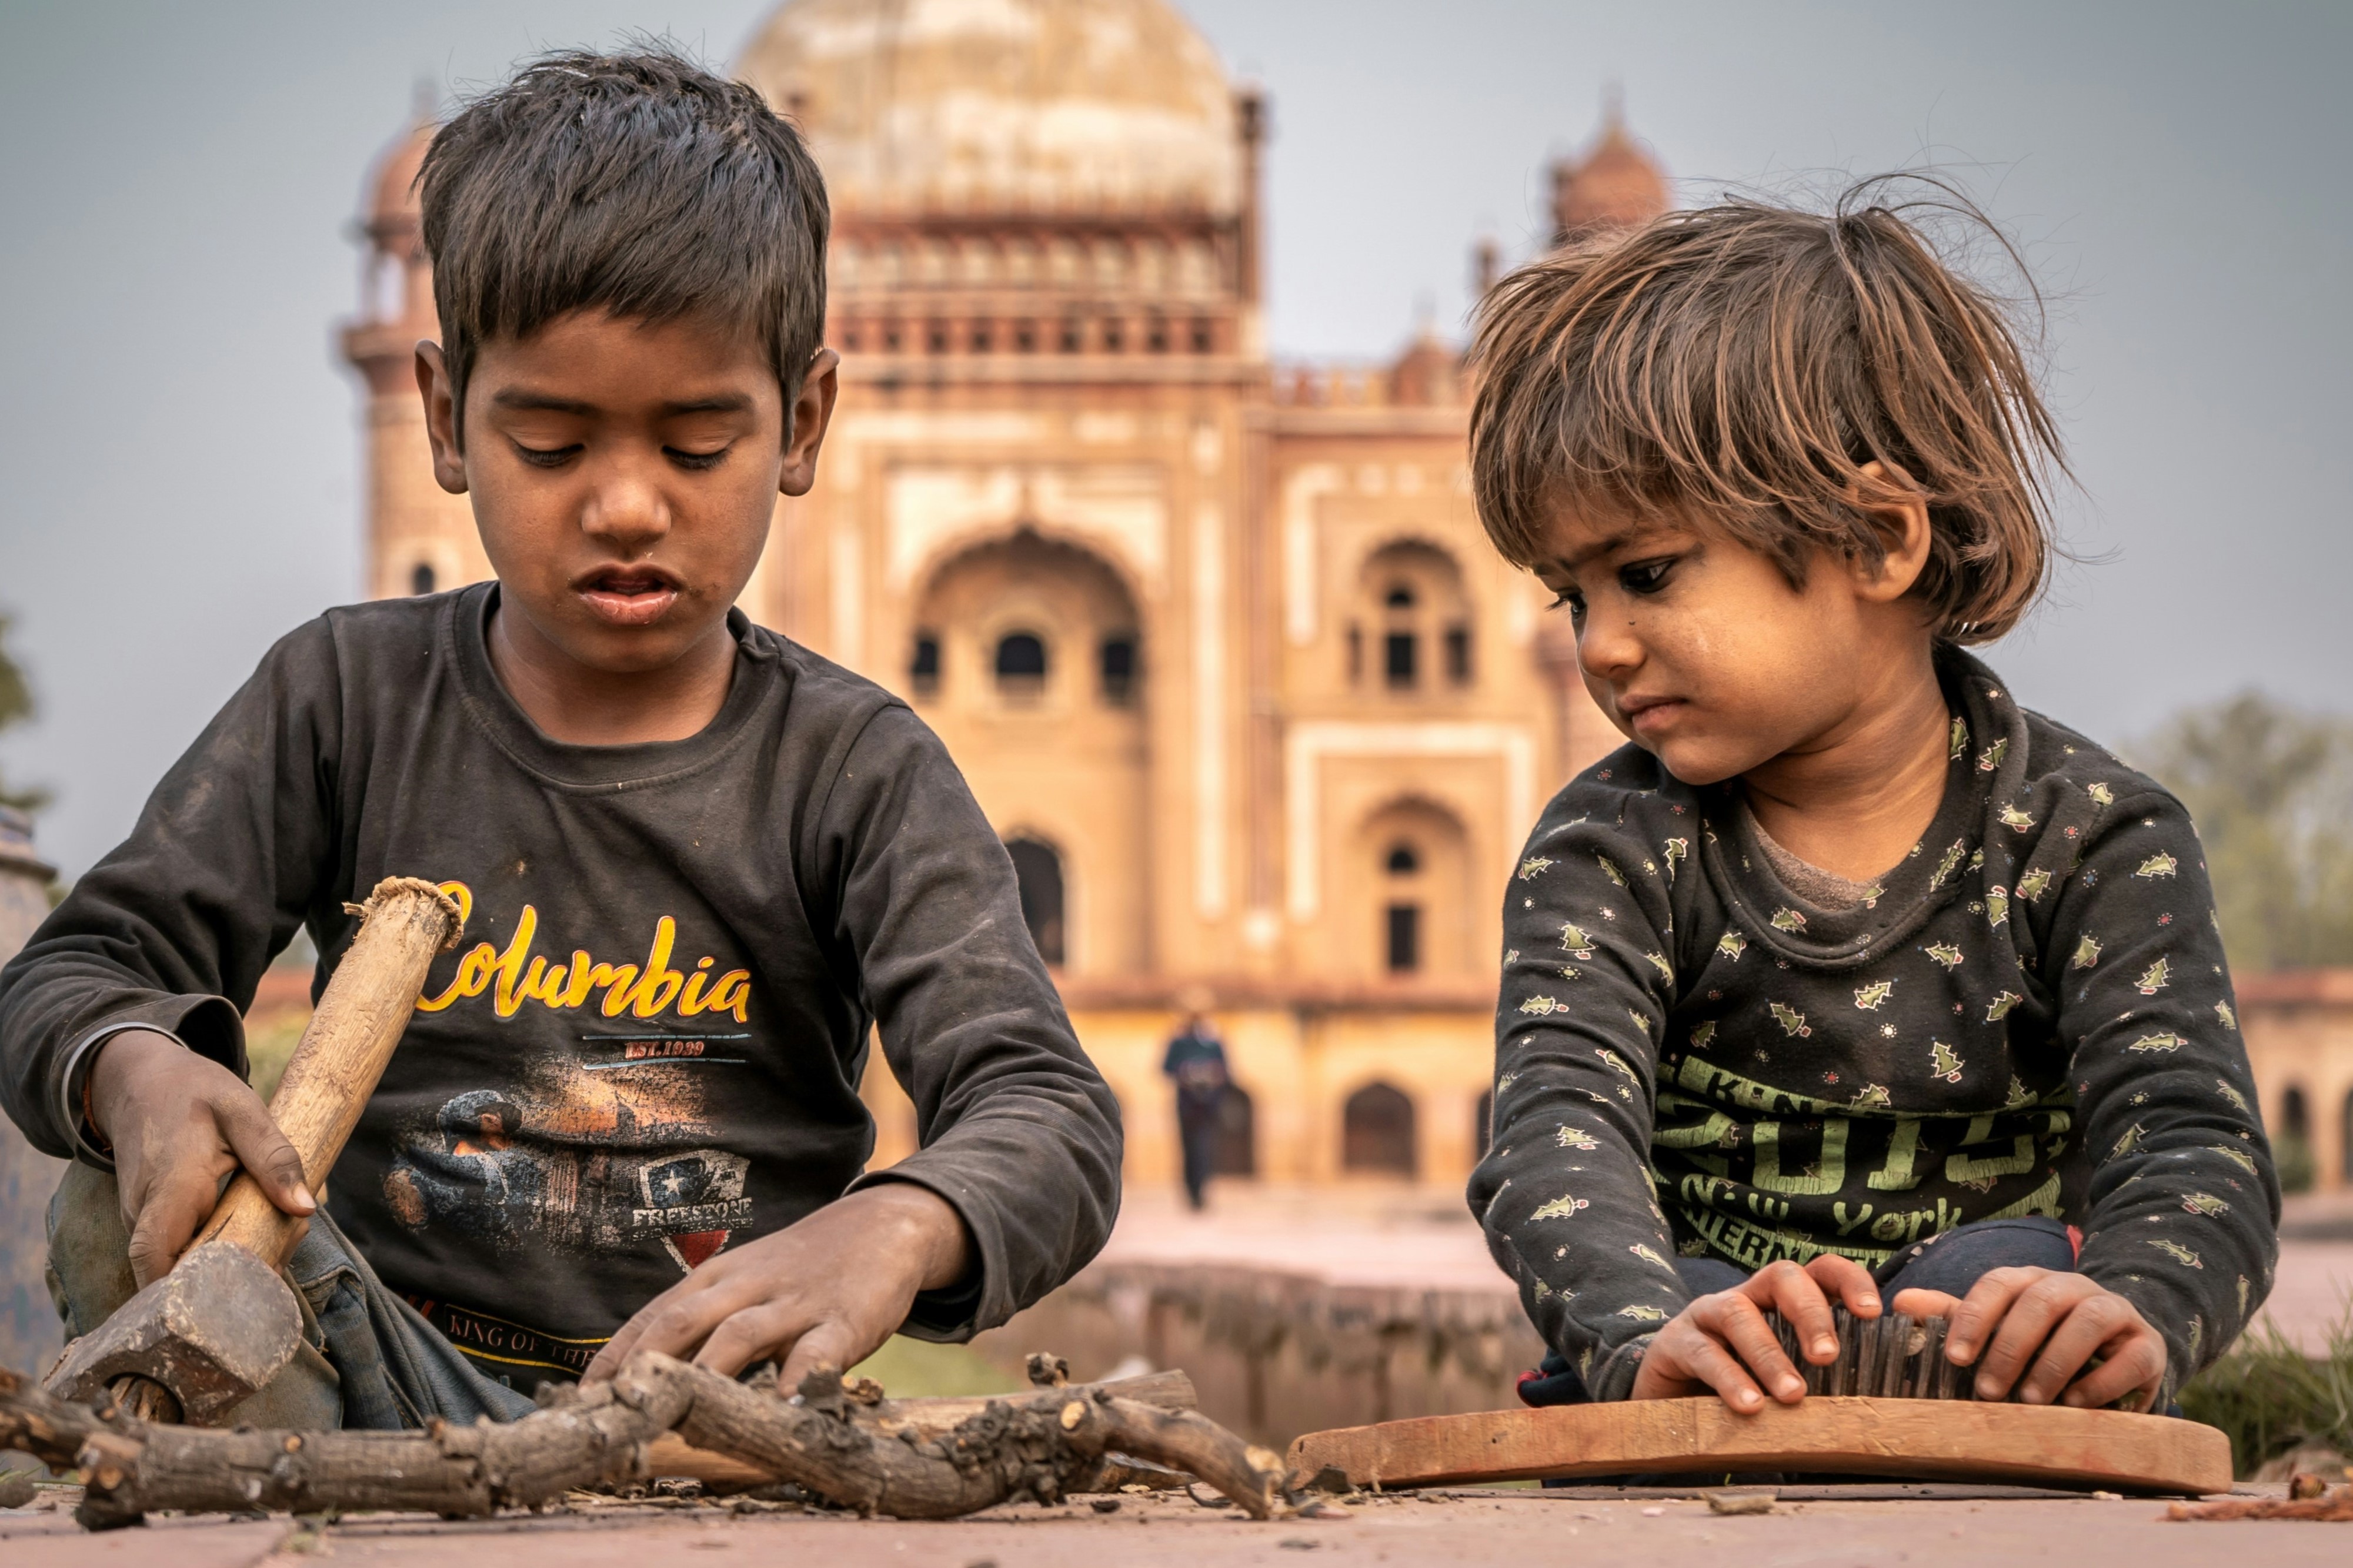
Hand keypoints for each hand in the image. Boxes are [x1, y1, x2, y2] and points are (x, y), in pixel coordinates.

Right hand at [88, 1028, 315, 1286]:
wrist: (141, 1082)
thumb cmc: (193, 1092)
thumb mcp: (242, 1110)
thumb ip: (274, 1158)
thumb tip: (305, 1209)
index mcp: (170, 1185)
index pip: (154, 1256)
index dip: (189, 1289)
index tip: (244, 1291)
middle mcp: (145, 1213)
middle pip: (176, 1273)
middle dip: (235, 1279)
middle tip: (288, 1245)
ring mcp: (142, 1221)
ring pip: (180, 1265)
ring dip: (233, 1262)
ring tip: (283, 1231)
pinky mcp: (150, 1223)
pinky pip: (181, 1250)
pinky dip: (221, 1248)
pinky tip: (259, 1224)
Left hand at [585, 1183, 971, 1384]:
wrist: (884, 1225)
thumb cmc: (802, 1266)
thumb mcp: (746, 1280)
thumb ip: (704, 1320)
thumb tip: (648, 1376)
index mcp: (717, 1277)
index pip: (653, 1315)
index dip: (615, 1358)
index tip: (581, 1401)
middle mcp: (747, 1286)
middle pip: (682, 1322)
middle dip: (645, 1368)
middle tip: (616, 1414)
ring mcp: (795, 1303)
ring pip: (738, 1336)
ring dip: (705, 1377)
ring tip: (677, 1420)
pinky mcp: (843, 1321)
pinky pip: (815, 1355)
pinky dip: (795, 1385)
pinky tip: (779, 1415)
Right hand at [1631, 1255, 1882, 1410]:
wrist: (1670, 1403)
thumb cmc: (1745, 1389)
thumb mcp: (1787, 1379)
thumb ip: (1824, 1381)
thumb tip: (1880, 1407)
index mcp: (1783, 1302)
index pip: (1821, 1272)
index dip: (1849, 1281)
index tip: (1871, 1313)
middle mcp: (1747, 1297)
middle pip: (1781, 1276)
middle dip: (1809, 1313)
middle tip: (1827, 1357)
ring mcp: (1708, 1315)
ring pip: (1739, 1313)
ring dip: (1769, 1354)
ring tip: (1792, 1395)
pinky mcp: (1676, 1343)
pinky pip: (1703, 1352)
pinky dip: (1730, 1378)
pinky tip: (1750, 1407)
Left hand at [1893, 1268, 2167, 1410]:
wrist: (2117, 1352)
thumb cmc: (2044, 1341)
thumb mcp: (1998, 1327)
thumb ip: (1953, 1316)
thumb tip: (1899, 1303)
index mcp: (2031, 1280)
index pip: (1998, 1283)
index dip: (1975, 1317)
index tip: (1954, 1359)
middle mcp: (2073, 1287)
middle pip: (2040, 1300)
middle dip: (2011, 1345)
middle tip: (1988, 1390)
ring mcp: (2115, 1312)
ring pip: (2088, 1320)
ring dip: (2056, 1360)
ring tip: (2031, 1400)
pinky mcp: (2149, 1346)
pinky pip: (2131, 1357)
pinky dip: (2101, 1382)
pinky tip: (2075, 1405)